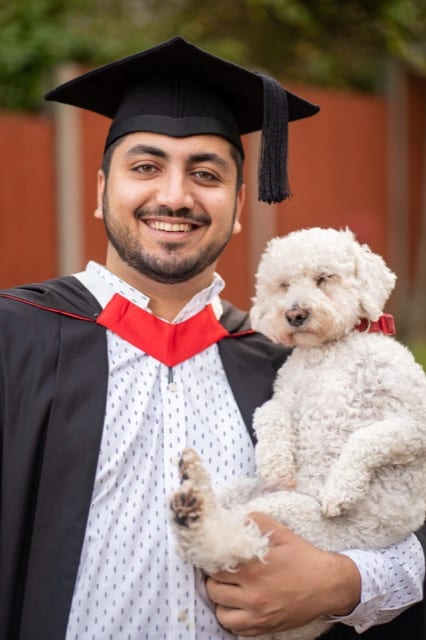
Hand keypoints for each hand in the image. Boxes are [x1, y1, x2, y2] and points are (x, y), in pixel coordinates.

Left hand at [205, 512, 360, 636]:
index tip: (215, 556)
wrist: (328, 585)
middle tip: (222, 572)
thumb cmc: (304, 557)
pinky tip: (238, 606)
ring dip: (221, 600)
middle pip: (213, 588)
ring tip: (229, 589)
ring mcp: (258, 615)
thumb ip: (256, 522)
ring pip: (220, 611)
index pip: (215, 566)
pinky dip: (232, 618)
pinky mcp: (264, 628)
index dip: (212, 560)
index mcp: (253, 568)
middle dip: (215, 578)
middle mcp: (252, 594)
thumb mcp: (281, 533)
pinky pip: (235, 628)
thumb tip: (236, 517)